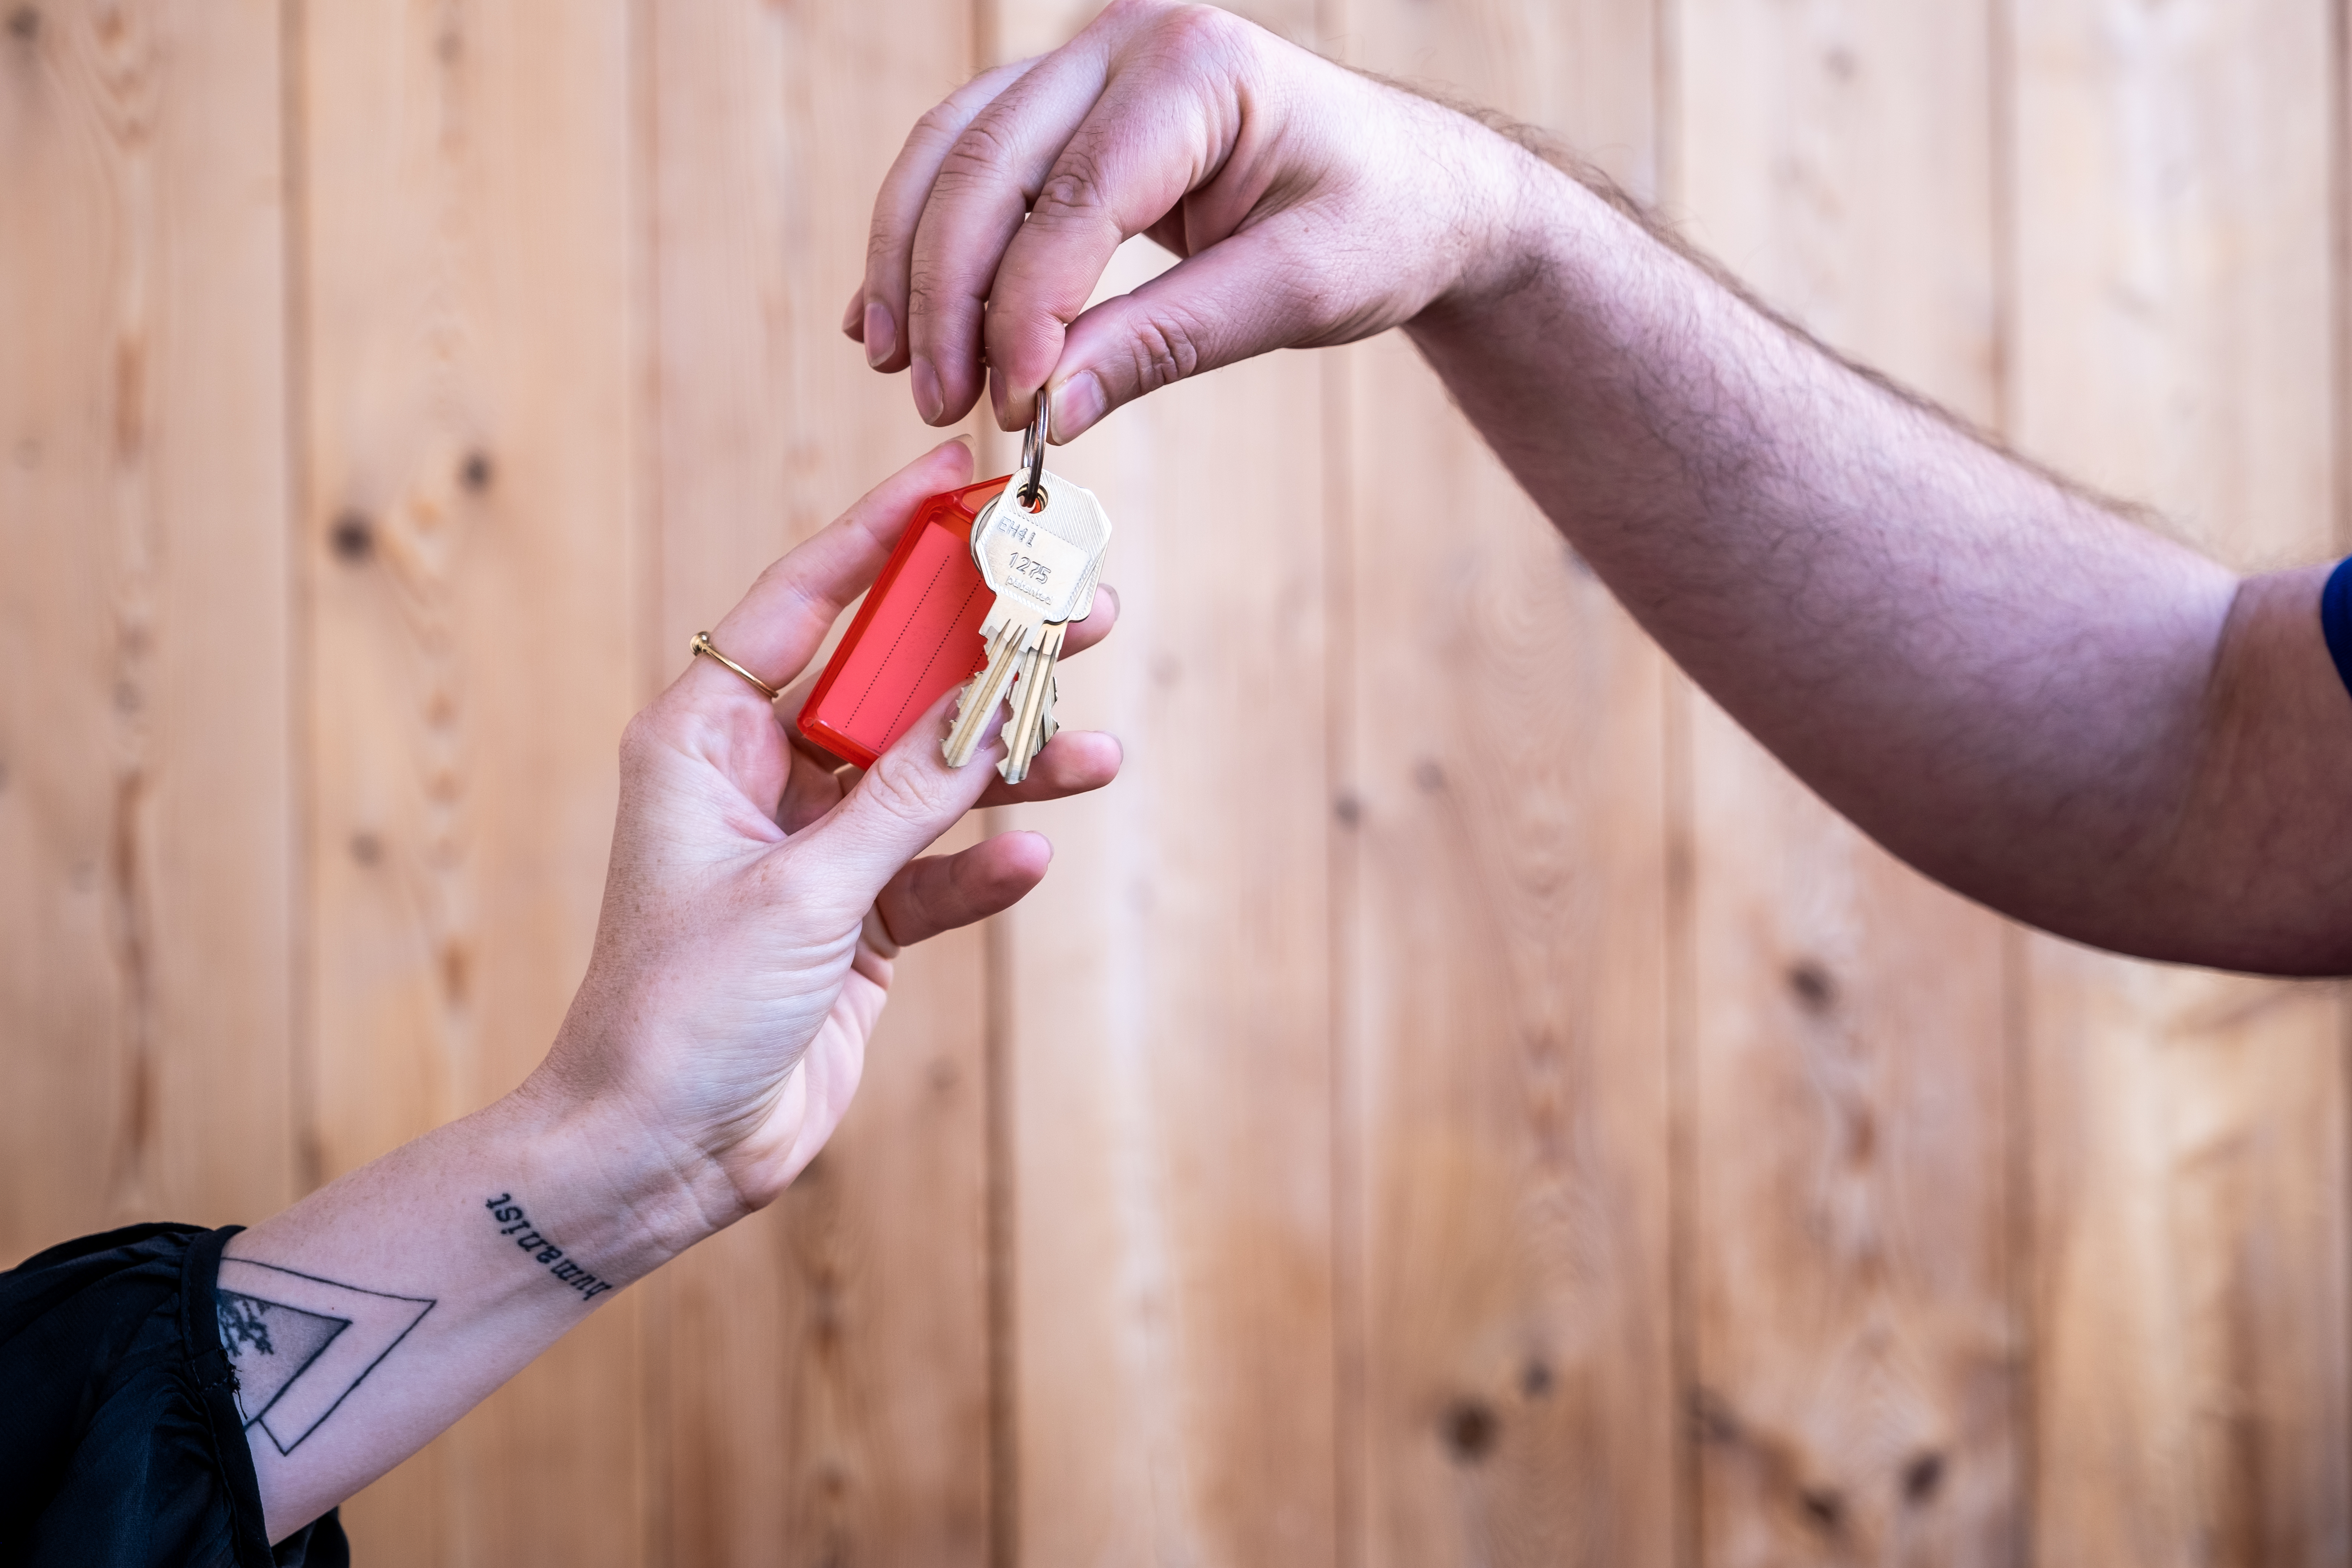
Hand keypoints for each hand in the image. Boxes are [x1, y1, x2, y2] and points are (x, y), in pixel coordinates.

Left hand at [537, 439, 1120, 1220]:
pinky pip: (936, 869)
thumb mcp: (801, 891)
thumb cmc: (683, 1009)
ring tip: (1094, 745)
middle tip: (1080, 606)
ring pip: (930, 775)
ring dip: (1007, 759)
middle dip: (981, 650)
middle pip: (889, 682)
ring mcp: (815, 848)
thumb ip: (898, 799)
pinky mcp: (858, 919)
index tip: (953, 478)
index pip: (803, 602)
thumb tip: (983, 707)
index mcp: (706, 738)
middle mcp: (760, 778)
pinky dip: (982, 864)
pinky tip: (1029, 854)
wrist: (658, 1151)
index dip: (879, 534)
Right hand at [844, 0, 1537, 436]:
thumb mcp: (1296, 292)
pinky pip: (973, 162)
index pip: (1077, 195)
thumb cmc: (1381, 226)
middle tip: (940, 402)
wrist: (1420, 188)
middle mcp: (1129, 40)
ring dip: (914, 264)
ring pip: (957, 153)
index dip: (1026, 306)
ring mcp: (1092, 61)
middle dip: (948, 291)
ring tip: (899, 367)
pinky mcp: (1073, 106)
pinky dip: (929, 240)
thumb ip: (1166, 343)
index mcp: (1199, 66)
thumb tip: (1045, 410)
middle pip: (990, 161)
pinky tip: (894, 317)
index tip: (1013, 403)